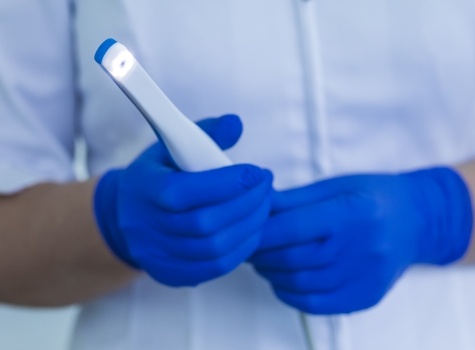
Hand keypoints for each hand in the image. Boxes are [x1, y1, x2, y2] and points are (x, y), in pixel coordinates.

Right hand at [94, 115, 273, 286]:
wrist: (126, 215)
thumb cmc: (158, 175)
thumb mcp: (172, 146)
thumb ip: (205, 133)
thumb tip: (236, 124)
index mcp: (144, 189)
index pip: (185, 192)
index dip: (226, 184)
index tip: (257, 172)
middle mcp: (146, 227)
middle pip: (204, 224)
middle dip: (246, 204)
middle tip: (266, 187)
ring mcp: (157, 255)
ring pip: (214, 249)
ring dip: (249, 226)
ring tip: (264, 206)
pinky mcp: (170, 274)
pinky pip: (214, 268)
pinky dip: (241, 249)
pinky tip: (252, 229)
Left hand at [250, 168, 471, 313]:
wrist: (416, 220)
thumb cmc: (372, 196)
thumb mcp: (334, 186)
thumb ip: (294, 200)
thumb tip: (256, 206)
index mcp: (350, 213)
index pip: (292, 228)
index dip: (261, 232)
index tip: (243, 230)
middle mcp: (360, 248)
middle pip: (292, 258)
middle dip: (260, 254)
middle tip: (247, 246)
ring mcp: (364, 277)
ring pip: (300, 284)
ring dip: (271, 274)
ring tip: (262, 261)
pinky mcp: (365, 297)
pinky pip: (316, 304)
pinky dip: (290, 294)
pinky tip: (282, 280)